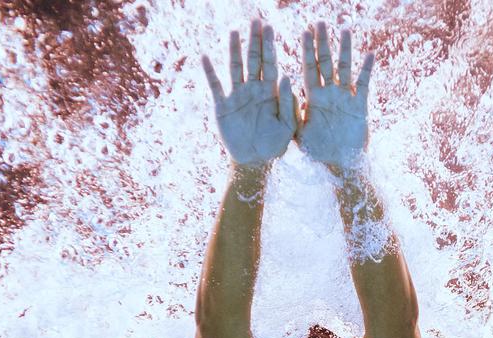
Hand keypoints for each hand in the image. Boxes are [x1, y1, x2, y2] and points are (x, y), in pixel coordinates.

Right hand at [201, 20, 297, 167]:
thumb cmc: (274, 145)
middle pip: (253, 60)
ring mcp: (237, 96)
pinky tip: (205, 57)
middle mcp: (253, 90)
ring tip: (234, 31)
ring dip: (234, 49)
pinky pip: (215, 86)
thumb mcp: (288, 126)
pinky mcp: (223, 106)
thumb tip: (284, 76)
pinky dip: (210, 72)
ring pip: (235, 67)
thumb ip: (288, 103)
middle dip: (254, 41)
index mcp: (270, 92)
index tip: (270, 27)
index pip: (270, 63)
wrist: (255, 162)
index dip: (269, 46)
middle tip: (255, 20)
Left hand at [296, 23, 373, 170]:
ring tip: (344, 29)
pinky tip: (369, 54)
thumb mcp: (298, 132)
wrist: (340, 165)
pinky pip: (363, 85)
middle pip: (325, 62)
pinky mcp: (359, 106)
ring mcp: (345, 98)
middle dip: (322, 43)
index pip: (308, 68)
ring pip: (345, 68)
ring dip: (344, 50)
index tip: (304, 31)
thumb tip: (284, 83)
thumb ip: (291, 109)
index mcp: (313, 97)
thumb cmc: (317, 151)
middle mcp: (329, 93)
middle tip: (320, 21)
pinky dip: (366, 70)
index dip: (306, 50)